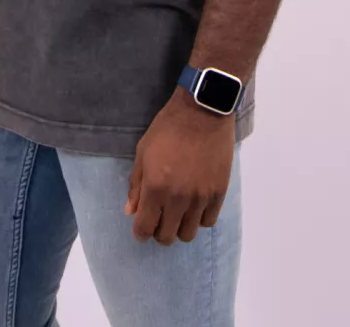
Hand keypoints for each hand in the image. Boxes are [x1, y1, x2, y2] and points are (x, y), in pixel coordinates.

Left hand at [124, 86, 235, 244]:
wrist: (203, 112)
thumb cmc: (167, 128)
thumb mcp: (143, 151)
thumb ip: (136, 184)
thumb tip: (131, 211)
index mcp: (155, 187)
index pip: (145, 228)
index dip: (140, 233)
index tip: (141, 227)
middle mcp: (178, 199)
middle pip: (167, 237)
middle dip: (158, 231)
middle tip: (159, 217)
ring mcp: (200, 198)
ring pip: (188, 234)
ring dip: (180, 227)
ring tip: (178, 212)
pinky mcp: (218, 193)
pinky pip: (208, 222)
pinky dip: (199, 218)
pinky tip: (195, 205)